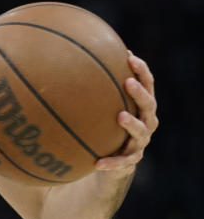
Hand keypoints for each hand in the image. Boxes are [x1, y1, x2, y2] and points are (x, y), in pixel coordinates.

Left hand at [96, 52, 157, 170]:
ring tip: (120, 116)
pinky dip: (112, 162)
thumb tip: (69, 55)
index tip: (129, 56)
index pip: (147, 84)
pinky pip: (123, 161)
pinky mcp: (131, 159)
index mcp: (141, 105)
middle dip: (139, 93)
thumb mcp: (102, 104)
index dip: (141, 70)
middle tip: (127, 82)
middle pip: (148, 105)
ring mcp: (141, 141)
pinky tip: (97, 163)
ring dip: (132, 124)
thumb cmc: (106, 123)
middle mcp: (146, 121)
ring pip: (141, 131)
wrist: (113, 159)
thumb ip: (93, 85)